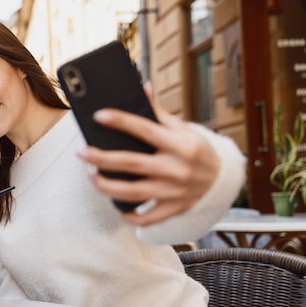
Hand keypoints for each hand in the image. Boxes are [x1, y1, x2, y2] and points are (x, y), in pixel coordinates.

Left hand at [76, 81, 219, 225]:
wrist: (223, 180)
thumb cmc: (198, 151)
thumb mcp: (184, 129)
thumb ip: (160, 113)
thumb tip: (143, 88)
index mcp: (180, 144)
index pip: (145, 129)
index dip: (120, 121)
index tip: (99, 116)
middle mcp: (177, 169)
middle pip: (131, 164)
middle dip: (101, 158)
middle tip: (82, 153)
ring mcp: (174, 192)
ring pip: (132, 193)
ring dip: (106, 186)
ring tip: (91, 176)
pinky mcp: (173, 209)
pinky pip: (146, 218)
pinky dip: (128, 216)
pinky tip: (115, 205)